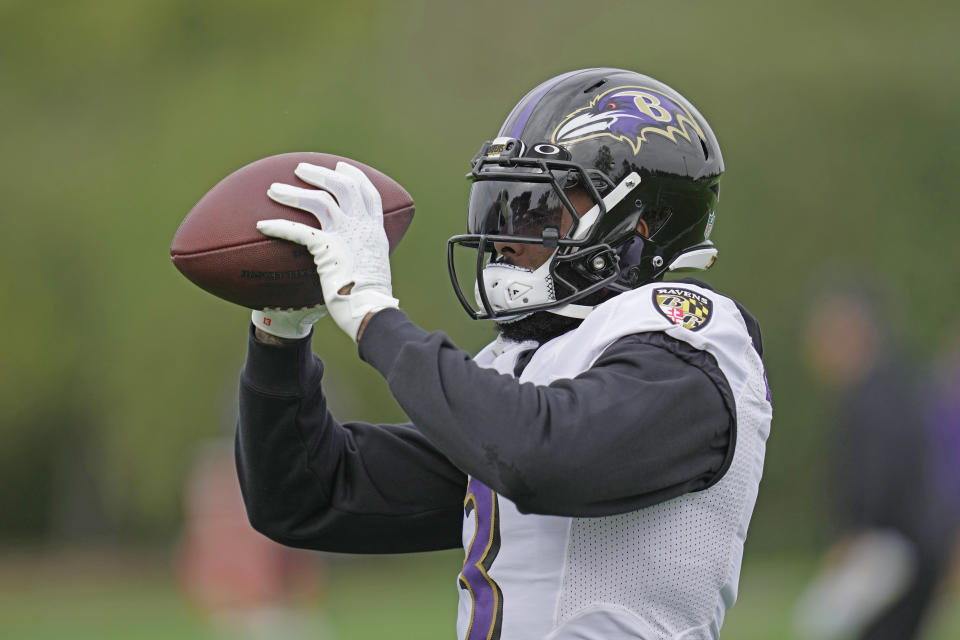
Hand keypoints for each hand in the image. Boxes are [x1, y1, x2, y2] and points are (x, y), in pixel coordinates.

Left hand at [256, 162, 398, 341]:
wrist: (371, 311)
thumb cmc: (370, 300)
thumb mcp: (373, 270)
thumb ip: (362, 257)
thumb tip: (350, 261)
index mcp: (376, 232)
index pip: (369, 194)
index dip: (355, 176)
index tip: (342, 166)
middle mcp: (363, 228)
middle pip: (343, 187)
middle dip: (320, 174)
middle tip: (300, 169)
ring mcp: (347, 236)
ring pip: (320, 200)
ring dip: (294, 192)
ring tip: (273, 189)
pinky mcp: (328, 249)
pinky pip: (299, 231)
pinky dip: (279, 226)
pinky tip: (262, 225)